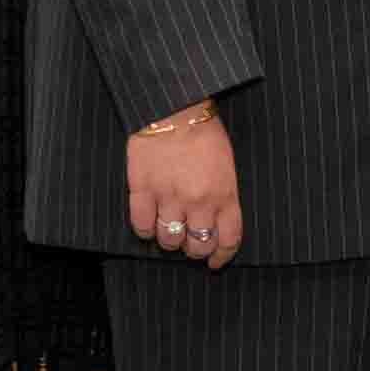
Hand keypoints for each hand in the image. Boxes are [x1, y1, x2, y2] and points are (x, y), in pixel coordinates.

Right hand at [124, 110, 243, 269]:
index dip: (221, 256)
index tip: (215, 262)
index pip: (227, 239)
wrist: (174, 108)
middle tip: (190, 242)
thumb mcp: (227, 164)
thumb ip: (224, 195)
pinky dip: (145, 229)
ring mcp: (169, 197)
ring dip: (169, 239)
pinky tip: (149, 221)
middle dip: (195, 249)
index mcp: (225, 193)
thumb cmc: (204, 132)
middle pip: (197, 246)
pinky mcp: (142, 190)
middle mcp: (199, 201)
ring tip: (170, 228)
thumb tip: (216, 222)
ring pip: (169, 240)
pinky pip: (142, 226)